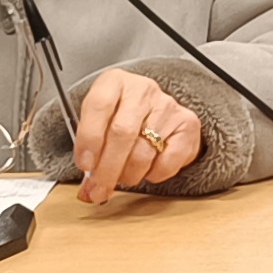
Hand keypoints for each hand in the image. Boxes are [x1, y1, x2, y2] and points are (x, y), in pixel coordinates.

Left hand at [69, 66, 202, 203]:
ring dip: (129, 174)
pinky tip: (147, 170)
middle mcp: (143, 90)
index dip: (89, 139)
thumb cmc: (119, 119)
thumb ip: (89, 146)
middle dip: (107, 169)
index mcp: (114, 82)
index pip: (99, 105)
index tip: (85, 165)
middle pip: (122, 133)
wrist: (154, 112)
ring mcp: (167, 106)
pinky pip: (167, 161)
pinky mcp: (187, 124)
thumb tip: (87, 187)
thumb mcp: (98, 121)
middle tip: (99, 190)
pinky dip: (153, 174)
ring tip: (123, 178)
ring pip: (143, 152)